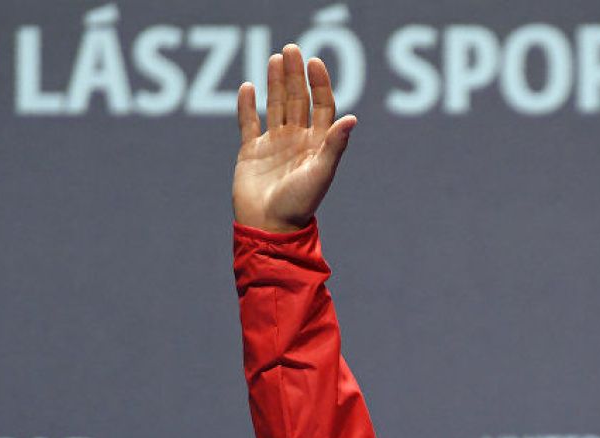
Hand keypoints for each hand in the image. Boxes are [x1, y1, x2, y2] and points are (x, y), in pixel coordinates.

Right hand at [232, 44, 356, 232]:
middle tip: (292, 49)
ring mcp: (274, 145)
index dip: (319, 84)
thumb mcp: (321, 173)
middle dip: (296, 76)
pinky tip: (249, 87)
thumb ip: (335, 145)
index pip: (322, 107)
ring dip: (275, 83)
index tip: (315, 62)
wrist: (269, 227)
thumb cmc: (299, 205)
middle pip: (298, 101)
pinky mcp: (251, 152)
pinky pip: (248, 124)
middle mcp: (297, 141)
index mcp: (317, 145)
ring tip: (276, 59)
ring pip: (275, 107)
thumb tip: (352, 119)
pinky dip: (247, 106)